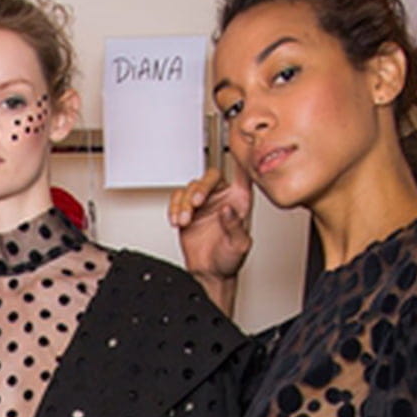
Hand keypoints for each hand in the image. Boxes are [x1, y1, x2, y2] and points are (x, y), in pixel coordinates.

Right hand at [169, 162, 253, 282]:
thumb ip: (234, 226)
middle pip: (210, 177)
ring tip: (184, 220)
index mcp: (240, 201)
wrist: (210, 274)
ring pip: (191, 187)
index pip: (241, 174)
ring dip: (184, 203)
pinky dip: (174, 208)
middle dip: (200, 188)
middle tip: (195, 203)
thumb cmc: (229, 260)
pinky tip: (176, 220)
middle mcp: (222, 198)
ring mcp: (204, 204)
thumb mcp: (239, 245)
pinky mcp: (187, 211)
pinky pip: (177, 199)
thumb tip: (227, 209)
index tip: (233, 143)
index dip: (239, 158)